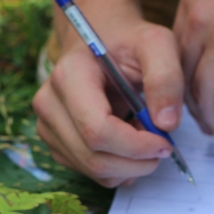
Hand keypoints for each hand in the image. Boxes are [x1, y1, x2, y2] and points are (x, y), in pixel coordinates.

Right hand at [35, 18, 181, 186]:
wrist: (99, 41)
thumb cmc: (128, 42)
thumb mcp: (156, 44)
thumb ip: (167, 78)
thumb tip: (166, 124)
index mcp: (69, 76)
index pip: (98, 131)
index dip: (136, 146)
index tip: (166, 142)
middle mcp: (49, 103)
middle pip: (93, 157)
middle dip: (136, 163)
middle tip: (164, 146)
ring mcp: (46, 126)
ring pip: (92, 170)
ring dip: (128, 165)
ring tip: (144, 135)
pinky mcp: (53, 142)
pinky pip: (88, 171)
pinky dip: (116, 167)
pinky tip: (127, 142)